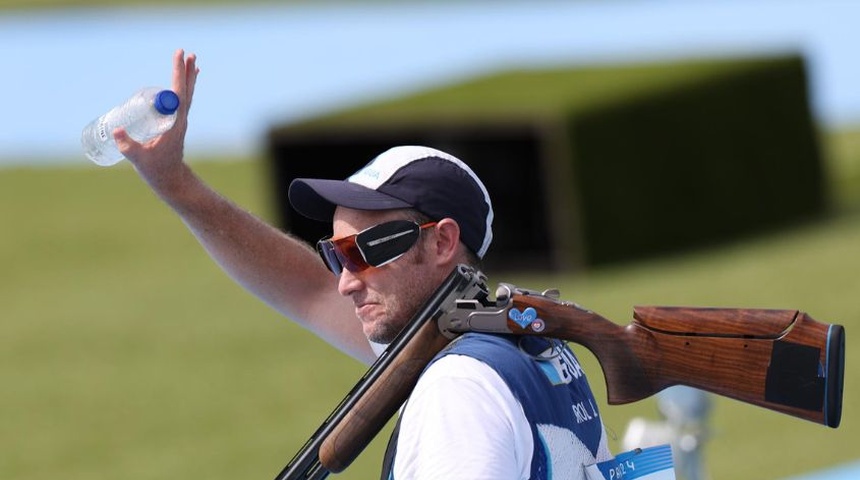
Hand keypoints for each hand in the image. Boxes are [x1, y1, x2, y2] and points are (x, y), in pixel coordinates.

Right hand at [114, 49, 199, 191]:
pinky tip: (185, 83)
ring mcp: (179, 122)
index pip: (178, 96)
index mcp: (174, 124)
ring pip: (186, 96)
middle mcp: (180, 120)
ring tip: (192, 61)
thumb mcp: (138, 158)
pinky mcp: (176, 124)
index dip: (178, 77)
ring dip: (187, 78)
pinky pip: (182, 102)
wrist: (170, 180)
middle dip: (185, 72)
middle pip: (185, 92)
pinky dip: (184, 89)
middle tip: (188, 53)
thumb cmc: (156, 170)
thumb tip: (116, 129)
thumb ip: (127, 145)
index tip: (179, 60)